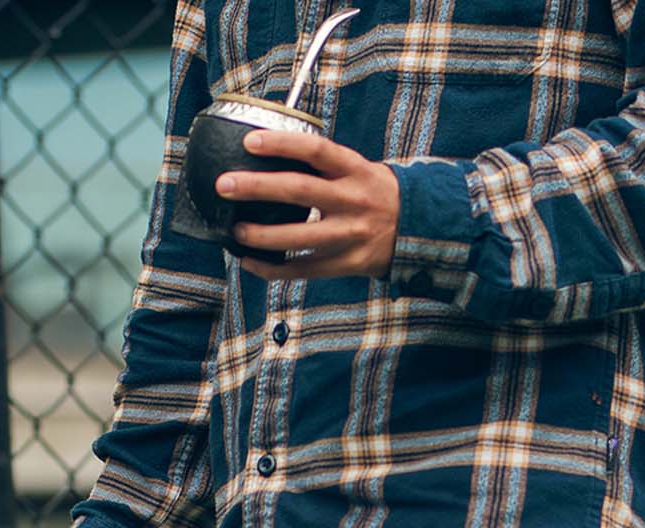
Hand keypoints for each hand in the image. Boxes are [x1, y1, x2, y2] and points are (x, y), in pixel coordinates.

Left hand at [218, 129, 398, 281]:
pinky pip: (305, 269)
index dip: (282, 144)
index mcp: (356, 169)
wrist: (419, 229)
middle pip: (300, 191)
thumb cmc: (377, 193)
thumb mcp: (360, 168)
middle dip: (258, 187)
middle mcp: (353, 200)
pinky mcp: (348, 263)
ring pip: (300, 236)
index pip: (315, 150)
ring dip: (262, 236)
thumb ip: (325, 164)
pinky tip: (250, 262)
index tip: (249, 141)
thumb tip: (274, 151)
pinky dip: (274, 268)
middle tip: (225, 185)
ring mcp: (350, 235)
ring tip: (235, 231)